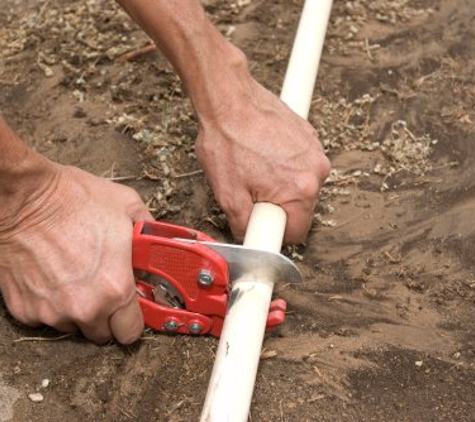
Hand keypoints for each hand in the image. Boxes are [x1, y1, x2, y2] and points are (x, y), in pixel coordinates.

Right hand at [0, 164, 151, 343]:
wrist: (24, 198)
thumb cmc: (74, 200)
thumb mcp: (128, 207)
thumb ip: (149, 231)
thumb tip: (158, 242)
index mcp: (116, 288)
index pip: (131, 332)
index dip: (133, 320)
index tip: (131, 309)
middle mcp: (85, 307)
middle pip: (103, 334)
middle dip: (107, 316)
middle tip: (103, 289)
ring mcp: (52, 311)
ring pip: (73, 326)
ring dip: (78, 310)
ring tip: (75, 277)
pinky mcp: (25, 309)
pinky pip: (44, 317)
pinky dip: (50, 303)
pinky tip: (52, 276)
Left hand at [195, 78, 330, 243]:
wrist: (228, 99)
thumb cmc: (227, 140)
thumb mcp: (228, 194)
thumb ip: (243, 224)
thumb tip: (250, 236)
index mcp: (301, 190)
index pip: (298, 232)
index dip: (274, 232)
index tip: (262, 223)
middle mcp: (316, 170)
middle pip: (300, 207)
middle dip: (277, 205)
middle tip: (252, 189)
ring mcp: (315, 149)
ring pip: (300, 184)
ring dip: (280, 183)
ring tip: (255, 166)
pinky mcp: (309, 135)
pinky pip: (299, 163)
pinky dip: (284, 163)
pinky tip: (262, 152)